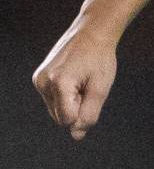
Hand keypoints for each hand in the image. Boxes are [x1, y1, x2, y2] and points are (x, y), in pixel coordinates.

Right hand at [32, 20, 117, 140]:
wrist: (92, 32)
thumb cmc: (100, 59)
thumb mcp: (101, 88)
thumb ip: (89, 114)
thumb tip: (76, 136)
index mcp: (58, 84)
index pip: (67, 120)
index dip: (83, 112)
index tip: (91, 91)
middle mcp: (43, 82)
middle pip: (60, 117)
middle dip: (77, 107)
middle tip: (88, 85)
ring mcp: (38, 80)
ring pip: (56, 110)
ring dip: (72, 102)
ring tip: (82, 80)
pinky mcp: (39, 78)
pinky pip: (53, 99)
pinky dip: (66, 95)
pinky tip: (75, 77)